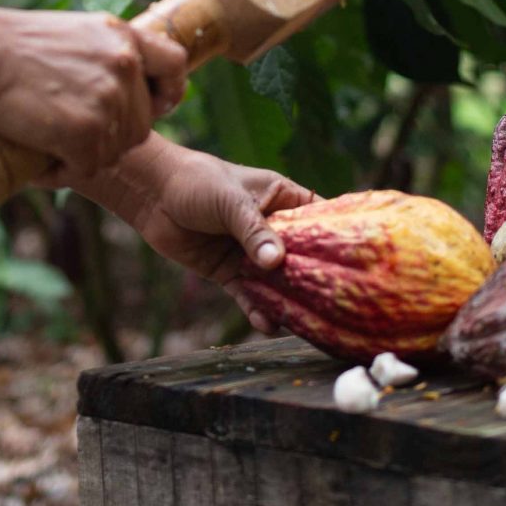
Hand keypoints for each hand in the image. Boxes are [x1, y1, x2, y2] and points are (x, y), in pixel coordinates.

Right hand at [0, 9, 190, 178]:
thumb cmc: (7, 45)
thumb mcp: (71, 33)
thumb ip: (102, 55)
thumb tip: (120, 94)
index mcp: (122, 35)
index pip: (173, 65)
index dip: (167, 92)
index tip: (153, 107)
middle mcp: (124, 64)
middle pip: (141, 125)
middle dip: (112, 138)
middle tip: (72, 136)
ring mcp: (108, 99)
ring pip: (114, 152)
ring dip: (85, 157)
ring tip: (48, 143)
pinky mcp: (86, 132)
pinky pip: (86, 169)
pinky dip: (63, 172)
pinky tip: (41, 160)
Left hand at [117, 146, 317, 318]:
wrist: (152, 195)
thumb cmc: (197, 182)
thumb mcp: (230, 202)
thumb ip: (254, 231)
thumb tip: (276, 262)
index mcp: (281, 198)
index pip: (317, 218)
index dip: (335, 238)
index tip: (353, 263)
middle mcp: (271, 227)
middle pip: (300, 256)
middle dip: (312, 278)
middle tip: (331, 304)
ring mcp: (250, 251)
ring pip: (275, 280)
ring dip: (285, 299)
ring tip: (300, 322)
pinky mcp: (229, 270)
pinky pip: (248, 293)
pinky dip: (257, 308)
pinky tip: (266, 324)